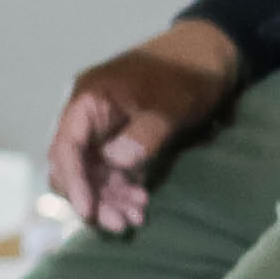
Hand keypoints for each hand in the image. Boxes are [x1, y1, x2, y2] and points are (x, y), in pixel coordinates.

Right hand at [48, 22, 242, 235]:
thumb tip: (116, 163)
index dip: (74, 183)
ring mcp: (104, 128)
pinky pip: (112, 170)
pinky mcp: (122, 138)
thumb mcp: (171, 105)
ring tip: (136, 218)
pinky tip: (140, 205)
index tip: (89, 212)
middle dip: (93, 197)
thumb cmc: (189, 73)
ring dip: (109, 198)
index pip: (67, 147)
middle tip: (120, 224)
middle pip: (74, 165)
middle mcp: (88, 115)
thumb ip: (143, 134)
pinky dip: (123, 188)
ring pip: (93, 172)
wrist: (212, 55)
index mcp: (90, 99)